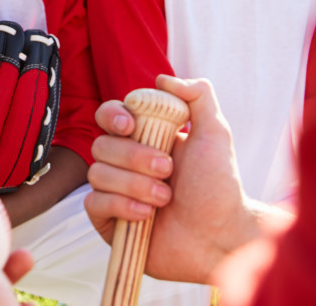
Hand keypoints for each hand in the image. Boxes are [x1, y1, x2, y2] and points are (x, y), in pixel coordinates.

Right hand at [84, 76, 279, 283]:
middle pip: (101, 144)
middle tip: (168, 169)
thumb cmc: (220, 186)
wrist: (221, 236)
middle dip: (135, 157)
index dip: (112, 116)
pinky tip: (146, 215)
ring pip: (97, 173)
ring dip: (134, 184)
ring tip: (164, 197)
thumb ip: (198, 96)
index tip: (129, 125)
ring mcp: (116, 192)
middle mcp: (126, 163)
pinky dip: (120, 206)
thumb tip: (162, 78)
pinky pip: (94, 203)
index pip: (110, 115)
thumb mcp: (215, 134)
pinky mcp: (110, 221)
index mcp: (144, 138)